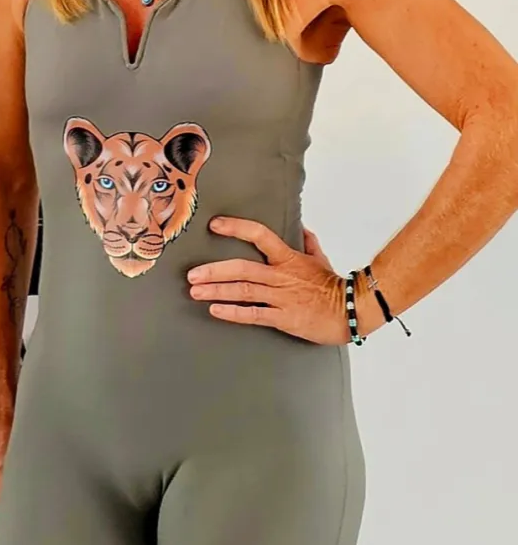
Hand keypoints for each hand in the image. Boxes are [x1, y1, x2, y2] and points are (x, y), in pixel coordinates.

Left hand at [186, 217, 352, 344]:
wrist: (352, 310)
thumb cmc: (333, 286)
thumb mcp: (320, 259)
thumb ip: (308, 242)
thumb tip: (301, 228)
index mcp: (289, 258)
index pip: (260, 235)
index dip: (236, 228)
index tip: (215, 225)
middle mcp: (281, 276)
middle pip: (242, 269)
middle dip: (214, 271)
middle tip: (192, 274)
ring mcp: (281, 297)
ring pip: (244, 291)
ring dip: (217, 291)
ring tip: (195, 292)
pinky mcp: (283, 318)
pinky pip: (254, 315)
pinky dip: (233, 313)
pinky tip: (215, 310)